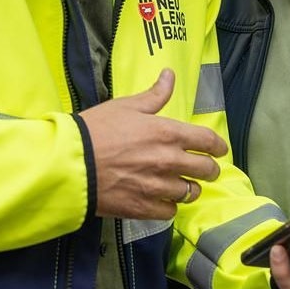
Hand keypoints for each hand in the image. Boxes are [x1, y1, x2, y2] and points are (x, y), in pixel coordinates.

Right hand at [78, 69, 228, 219]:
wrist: (69, 163)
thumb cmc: (96, 129)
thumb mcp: (126, 106)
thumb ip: (154, 95)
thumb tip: (169, 75)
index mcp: (168, 133)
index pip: (208, 142)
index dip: (218, 147)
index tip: (220, 150)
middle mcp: (169, 161)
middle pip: (206, 170)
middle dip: (209, 170)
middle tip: (205, 170)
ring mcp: (157, 187)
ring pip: (190, 193)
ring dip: (190, 189)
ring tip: (184, 186)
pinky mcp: (143, 207)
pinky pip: (169, 212)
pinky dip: (169, 206)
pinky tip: (163, 200)